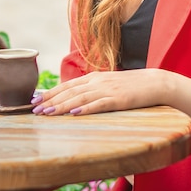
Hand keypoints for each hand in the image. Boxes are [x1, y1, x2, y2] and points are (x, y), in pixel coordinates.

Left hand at [31, 68, 166, 115]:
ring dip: (62, 106)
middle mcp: (98, 81)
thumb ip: (93, 89)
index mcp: (95, 77)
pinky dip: (86, 109)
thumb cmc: (132, 86)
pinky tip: (74, 114)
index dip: (51, 92)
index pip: (68, 85)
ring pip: (80, 98)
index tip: (35, 100)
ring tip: (48, 113)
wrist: (155, 83)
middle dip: (51, 100)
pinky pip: (99, 105)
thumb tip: (75, 100)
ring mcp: (108, 90)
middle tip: (34, 109)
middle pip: (70, 91)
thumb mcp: (109, 84)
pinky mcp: (119, 99)